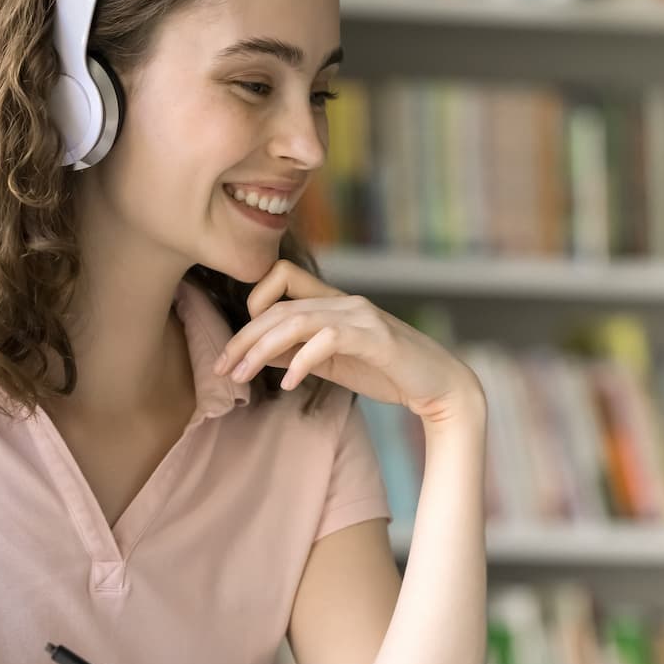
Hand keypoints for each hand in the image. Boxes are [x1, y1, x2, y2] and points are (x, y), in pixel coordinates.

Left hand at [213, 260, 485, 426]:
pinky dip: (300, 363)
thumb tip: (261, 356)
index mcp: (335, 301)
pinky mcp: (374, 336)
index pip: (282, 277)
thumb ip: (301, 355)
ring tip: (242, 376)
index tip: (239, 342)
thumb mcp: (334, 364)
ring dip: (261, 349)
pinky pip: (326, 340)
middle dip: (243, 337)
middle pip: (279, 305)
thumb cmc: (388, 374)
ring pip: (296, 319)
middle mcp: (346, 300)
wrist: (440, 387)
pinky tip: (289, 386)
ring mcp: (361, 315)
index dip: (253, 301)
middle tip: (223, 368)